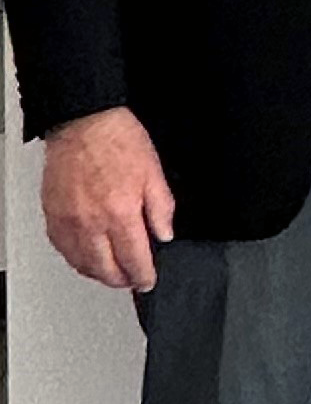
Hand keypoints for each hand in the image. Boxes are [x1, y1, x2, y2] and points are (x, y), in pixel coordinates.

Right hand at [42, 106, 175, 288]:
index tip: (148, 281)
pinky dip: (75, 258)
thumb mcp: (154, 174)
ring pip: (80, 262)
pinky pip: (61, 247)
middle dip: (121, 280)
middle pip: (104, 269)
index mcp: (120, 213)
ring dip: (97, 273)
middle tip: (131, 280)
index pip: (133, 259)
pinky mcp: (51, 213)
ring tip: (111, 272)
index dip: (143, 276)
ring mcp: (68, 219)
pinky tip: (86, 256)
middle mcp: (90, 221)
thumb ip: (162, 209)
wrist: (83, 122)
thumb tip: (165, 235)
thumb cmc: (118, 141)